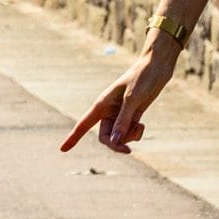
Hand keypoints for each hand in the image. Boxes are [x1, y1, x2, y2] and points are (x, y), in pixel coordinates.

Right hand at [60, 46, 176, 154]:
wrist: (156, 66)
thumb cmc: (142, 78)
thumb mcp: (132, 99)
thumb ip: (123, 121)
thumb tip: (114, 141)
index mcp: (101, 104)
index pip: (83, 124)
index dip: (73, 137)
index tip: (62, 150)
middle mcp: (108, 111)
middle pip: (105, 137)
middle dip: (116, 144)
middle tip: (128, 151)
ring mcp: (120, 114)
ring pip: (119, 137)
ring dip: (129, 137)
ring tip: (139, 126)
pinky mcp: (132, 115)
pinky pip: (129, 133)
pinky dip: (136, 133)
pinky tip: (142, 125)